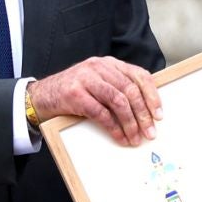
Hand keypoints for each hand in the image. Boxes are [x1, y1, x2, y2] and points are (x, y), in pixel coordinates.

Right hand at [28, 57, 162, 147]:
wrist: (42, 95)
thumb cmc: (75, 92)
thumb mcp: (99, 83)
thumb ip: (118, 88)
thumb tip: (146, 110)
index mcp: (109, 63)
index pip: (139, 75)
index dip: (152, 96)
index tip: (159, 114)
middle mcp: (99, 67)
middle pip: (130, 90)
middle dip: (143, 114)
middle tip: (150, 132)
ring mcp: (86, 79)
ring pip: (118, 101)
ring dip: (130, 123)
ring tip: (135, 138)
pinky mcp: (75, 94)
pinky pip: (101, 113)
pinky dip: (114, 128)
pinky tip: (120, 137)